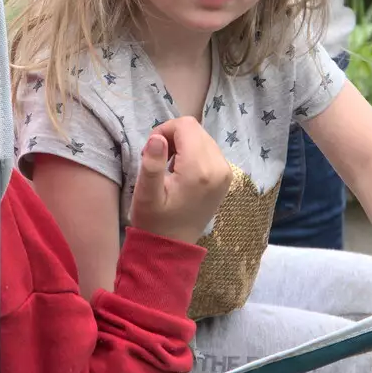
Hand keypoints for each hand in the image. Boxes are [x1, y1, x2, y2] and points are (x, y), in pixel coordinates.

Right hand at [128, 117, 230, 244]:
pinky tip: (182, 171)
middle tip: (159, 159)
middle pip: (195, 129)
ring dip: (183, 144)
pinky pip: (209, 149)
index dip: (164, 130)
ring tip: (169, 167)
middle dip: (174, 137)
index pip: (185, 125)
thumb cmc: (155, 221)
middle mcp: (218, 167)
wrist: (173, 247)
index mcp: (199, 170)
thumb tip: (157, 137)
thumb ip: (152, 164)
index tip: (152, 151)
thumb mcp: (146, 195)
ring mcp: (225, 172)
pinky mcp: (226, 177)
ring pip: (203, 137)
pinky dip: (193, 152)